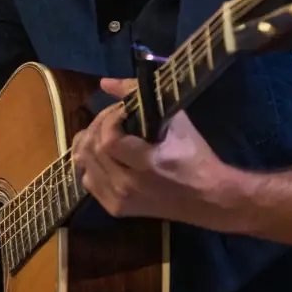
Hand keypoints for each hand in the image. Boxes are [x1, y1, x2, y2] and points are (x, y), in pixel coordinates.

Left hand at [70, 78, 246, 226]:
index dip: (109, 119)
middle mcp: (128, 186)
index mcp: (147, 165)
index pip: (108, 141)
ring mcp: (119, 200)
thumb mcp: (175, 119)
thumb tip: (105, 83)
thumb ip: (137, 96)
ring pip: (85, 165)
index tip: (123, 111)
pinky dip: (90, 164)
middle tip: (112, 117)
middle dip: (98, 127)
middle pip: (93, 151)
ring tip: (105, 132)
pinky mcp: (116, 209)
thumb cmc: (194, 154)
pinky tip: (102, 154)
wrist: (206, 197)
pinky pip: (88, 182)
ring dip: (91, 143)